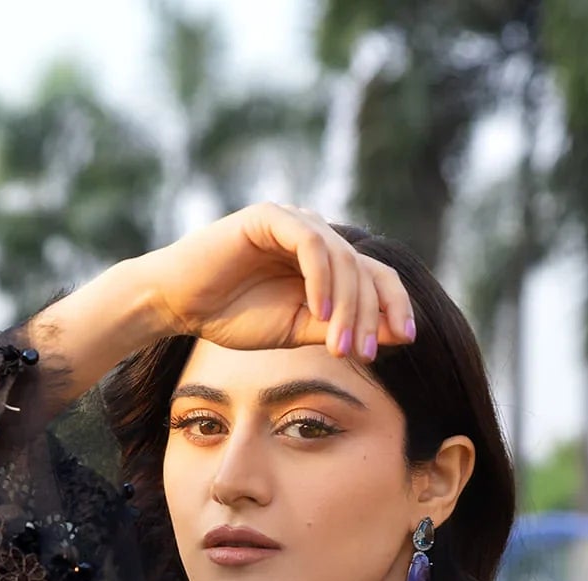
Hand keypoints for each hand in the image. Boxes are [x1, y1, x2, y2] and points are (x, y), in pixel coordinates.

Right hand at [143, 201, 415, 361]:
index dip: (395, 305)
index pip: (375, 276)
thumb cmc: (234, 316)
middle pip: (364, 269)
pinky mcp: (271, 217)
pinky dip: (321, 278)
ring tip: (340, 346)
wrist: (181, 304)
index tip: (406, 340)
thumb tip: (396, 335)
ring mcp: (295, 221)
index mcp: (326, 261)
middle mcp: (317, 235)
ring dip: (346, 305)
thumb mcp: (297, 329)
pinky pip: (311, 244)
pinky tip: (318, 310)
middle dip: (368, 315)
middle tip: (364, 357)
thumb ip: (339, 327)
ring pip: (342, 258)